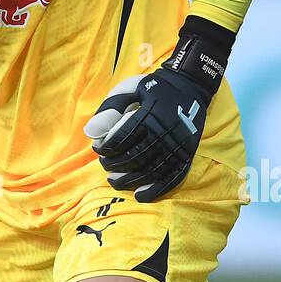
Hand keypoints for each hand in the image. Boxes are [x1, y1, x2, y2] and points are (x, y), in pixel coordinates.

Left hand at [84, 18, 231, 201]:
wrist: (190, 86)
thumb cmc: (155, 87)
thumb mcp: (131, 87)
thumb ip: (110, 107)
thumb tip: (90, 131)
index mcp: (150, 114)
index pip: (122, 138)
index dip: (106, 147)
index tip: (98, 148)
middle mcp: (166, 131)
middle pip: (135, 156)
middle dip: (115, 165)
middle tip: (105, 166)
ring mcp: (178, 145)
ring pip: (151, 170)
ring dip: (130, 179)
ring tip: (115, 181)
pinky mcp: (188, 154)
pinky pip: (173, 177)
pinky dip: (157, 189)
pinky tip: (141, 196)